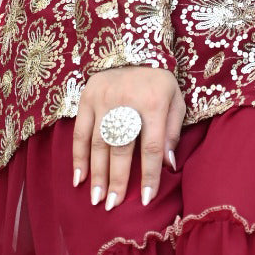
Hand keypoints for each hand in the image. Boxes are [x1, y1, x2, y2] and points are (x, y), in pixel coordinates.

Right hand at [74, 66, 184, 210]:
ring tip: (97, 199)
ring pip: (99, 143)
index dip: (149, 175)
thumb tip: (168, 165)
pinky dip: (78, 157)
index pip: (152, 147)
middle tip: (113, 206)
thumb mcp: (176, 99)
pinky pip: (80, 132)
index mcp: (154, 102)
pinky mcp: (87, 97)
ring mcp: (104, 99)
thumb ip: (173, 131)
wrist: (134, 48)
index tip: (145, 200)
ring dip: (97, 174)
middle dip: (117, 180)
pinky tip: (79, 178)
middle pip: (122, 148)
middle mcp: (127, 101)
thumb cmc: (158, 82)